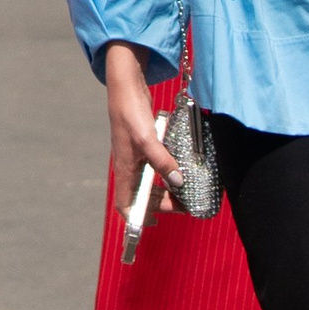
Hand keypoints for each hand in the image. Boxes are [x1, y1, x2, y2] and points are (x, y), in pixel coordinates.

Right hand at [103, 41, 181, 223]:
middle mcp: (128, 165)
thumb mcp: (147, 139)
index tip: (155, 223)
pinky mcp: (144, 143)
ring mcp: (136, 154)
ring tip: (184, 190)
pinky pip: (155, 164)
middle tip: (183, 205)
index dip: (137, 218)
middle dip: (161, 203)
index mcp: (124, 169)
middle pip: (142, 195)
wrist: (126, 86)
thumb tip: (178, 182)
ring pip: (150, 180)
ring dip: (165, 188)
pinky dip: (166, 170)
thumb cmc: (130, 113)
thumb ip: (162, 161)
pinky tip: (179, 167)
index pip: (125, 204)